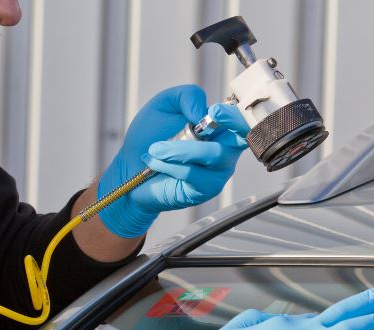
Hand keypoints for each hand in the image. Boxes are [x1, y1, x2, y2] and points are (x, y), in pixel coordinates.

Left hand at [97, 84, 249, 237]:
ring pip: (212, 154)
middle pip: (241, 138)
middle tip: (208, 119)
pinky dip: (170, 165)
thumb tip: (204, 112)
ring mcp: (218, 171)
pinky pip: (193, 174)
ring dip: (180, 149)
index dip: (236, 115)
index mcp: (219, 126)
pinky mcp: (206, 189)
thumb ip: (187, 96)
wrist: (131, 167)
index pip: (242, 119)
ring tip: (155, 148)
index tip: (215, 111)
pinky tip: (155, 163)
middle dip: (231, 126)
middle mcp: (225, 148)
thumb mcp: (165, 105)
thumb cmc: (149, 136)